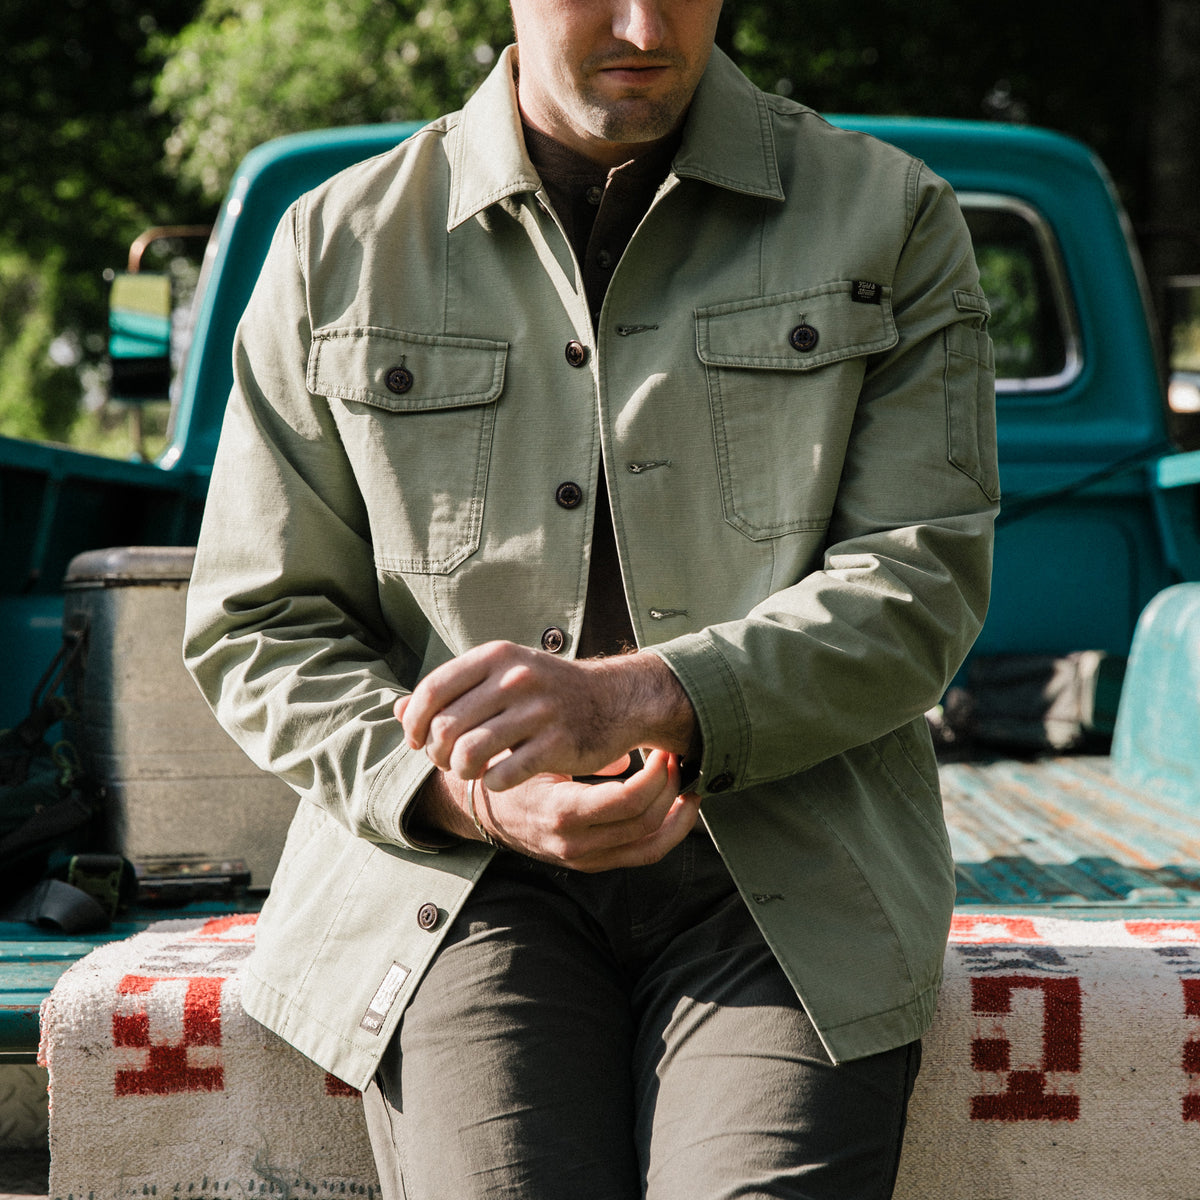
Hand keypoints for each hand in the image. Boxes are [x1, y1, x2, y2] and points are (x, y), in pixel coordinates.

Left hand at [395, 640, 695, 792]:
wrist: (615, 700)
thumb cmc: (547, 690)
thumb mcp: (501, 675)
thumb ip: (452, 691)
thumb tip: (396, 711)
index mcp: (497, 656)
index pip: (433, 690)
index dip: (414, 722)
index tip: (416, 740)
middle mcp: (517, 678)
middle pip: (447, 726)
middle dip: (437, 752)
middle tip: (448, 761)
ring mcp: (540, 710)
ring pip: (469, 753)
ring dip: (461, 771)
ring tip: (470, 771)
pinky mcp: (559, 743)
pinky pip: (502, 774)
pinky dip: (492, 783)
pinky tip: (500, 778)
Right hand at [413, 748, 700, 870]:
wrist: (486, 810)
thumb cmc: (511, 770)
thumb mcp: (536, 754)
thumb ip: (578, 751)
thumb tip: (623, 758)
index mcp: (560, 813)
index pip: (626, 802)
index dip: (656, 776)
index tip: (661, 750)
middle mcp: (575, 844)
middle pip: (645, 822)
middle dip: (670, 786)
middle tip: (674, 755)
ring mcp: (585, 859)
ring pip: (651, 846)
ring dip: (678, 813)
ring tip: (688, 782)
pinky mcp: (593, 863)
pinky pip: (643, 854)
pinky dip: (669, 831)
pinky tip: (678, 805)